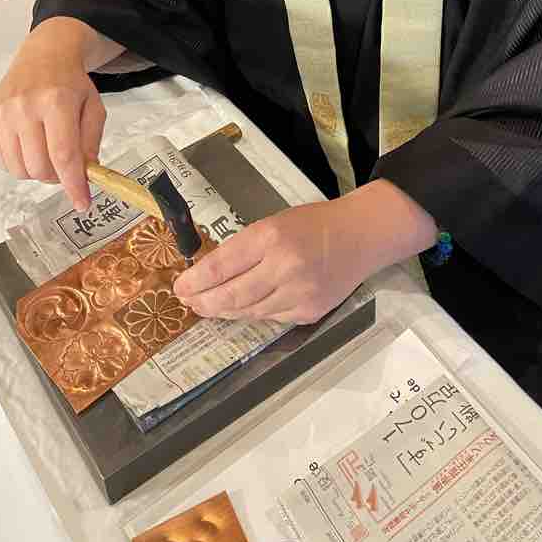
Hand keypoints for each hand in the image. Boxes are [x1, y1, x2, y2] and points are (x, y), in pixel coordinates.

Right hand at [0, 18, 120, 208]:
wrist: (43, 56)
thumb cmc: (71, 83)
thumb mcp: (94, 107)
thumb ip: (91, 142)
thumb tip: (85, 175)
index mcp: (57, 101)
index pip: (64, 155)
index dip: (73, 184)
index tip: (82, 203)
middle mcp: (26, 107)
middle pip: (39, 167)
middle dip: (56, 177)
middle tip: (65, 169)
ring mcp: (3, 113)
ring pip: (19, 169)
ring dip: (37, 173)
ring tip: (47, 154)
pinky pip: (2, 160)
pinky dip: (19, 164)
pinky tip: (30, 148)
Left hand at [173, 180, 436, 325]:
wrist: (361, 236)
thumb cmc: (314, 223)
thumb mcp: (275, 223)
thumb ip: (246, 248)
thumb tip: (210, 274)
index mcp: (271, 236)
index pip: (222, 265)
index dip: (196, 281)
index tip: (180, 287)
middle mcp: (284, 267)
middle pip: (231, 296)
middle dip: (204, 302)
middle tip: (188, 303)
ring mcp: (298, 294)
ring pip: (249, 312)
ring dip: (224, 312)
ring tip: (208, 308)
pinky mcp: (309, 312)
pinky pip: (271, 318)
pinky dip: (253, 314)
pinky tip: (242, 309)